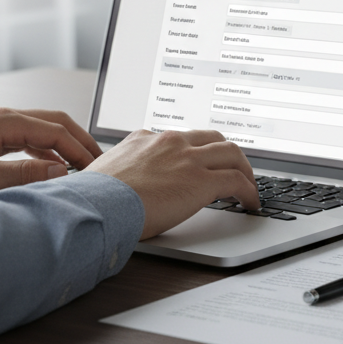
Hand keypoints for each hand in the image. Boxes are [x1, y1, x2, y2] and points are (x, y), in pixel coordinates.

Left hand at [0, 107, 101, 199]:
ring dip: (64, 144)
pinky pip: (27, 137)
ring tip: (80, 163)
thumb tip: (59, 170)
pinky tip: (49, 164)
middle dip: (80, 140)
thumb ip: (23, 174)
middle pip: (55, 122)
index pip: (57, 131)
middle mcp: (3, 117)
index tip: (96, 167)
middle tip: (99, 159)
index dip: (80, 149)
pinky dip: (45, 149)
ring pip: (42, 127)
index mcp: (4, 121)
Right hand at [85, 129, 259, 239]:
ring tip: (249, 184)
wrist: (93, 206)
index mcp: (146, 139)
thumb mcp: (106, 173)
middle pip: (213, 138)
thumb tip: (121, 187)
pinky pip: (237, 181)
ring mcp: (188, 159)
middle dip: (227, 153)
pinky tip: (251, 202)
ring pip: (231, 153)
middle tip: (234, 167)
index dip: (196, 149)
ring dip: (244, 169)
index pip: (181, 137)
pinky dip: (249, 190)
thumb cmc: (91, 199)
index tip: (201, 160)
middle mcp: (170, 142)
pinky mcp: (201, 180)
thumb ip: (123, 171)